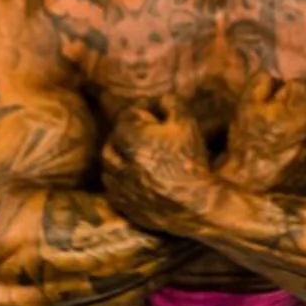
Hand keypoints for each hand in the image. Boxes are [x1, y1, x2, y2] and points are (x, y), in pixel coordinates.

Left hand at [102, 95, 210, 232]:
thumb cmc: (192, 162)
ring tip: (132, 157)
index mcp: (133, 142)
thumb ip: (172, 104)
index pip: (125, 118)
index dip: (139, 114)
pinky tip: (132, 178)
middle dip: (123, 136)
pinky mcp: (125, 206)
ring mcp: (121, 187)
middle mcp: (121, 164)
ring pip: (108, 167)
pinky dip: (117, 181)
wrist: (198, 205)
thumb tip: (161, 99)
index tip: (150, 115)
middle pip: (112, 143)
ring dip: (117, 158)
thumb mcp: (187, 126)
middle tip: (138, 136)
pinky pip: (112, 190)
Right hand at [217, 73, 305, 192]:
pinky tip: (287, 148)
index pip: (300, 83)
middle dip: (293, 105)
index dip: (280, 92)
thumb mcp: (245, 104)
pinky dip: (305, 136)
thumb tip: (275, 78)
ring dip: (300, 120)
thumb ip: (263, 80)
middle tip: (273, 124)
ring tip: (280, 138)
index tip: (269, 110)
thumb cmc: (246, 146)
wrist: (250, 188)